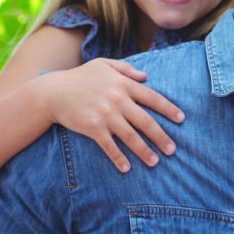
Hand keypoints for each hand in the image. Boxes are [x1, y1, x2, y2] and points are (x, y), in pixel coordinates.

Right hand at [34, 58, 183, 171]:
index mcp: (124, 84)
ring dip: (144, 151)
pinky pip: (109, 146)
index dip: (169, 109)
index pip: (153, 98)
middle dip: (161, 137)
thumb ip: (126, 69)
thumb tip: (146, 76)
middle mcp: (118, 99)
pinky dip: (119, 158)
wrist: (51, 92)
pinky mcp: (92, 127)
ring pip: (131, 136)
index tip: (181, 120)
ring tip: (155, 162)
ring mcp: (106, 114)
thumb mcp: (103, 65)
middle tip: (173, 150)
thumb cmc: (79, 77)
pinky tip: (127, 168)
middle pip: (146, 121)